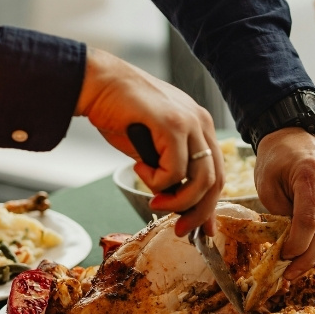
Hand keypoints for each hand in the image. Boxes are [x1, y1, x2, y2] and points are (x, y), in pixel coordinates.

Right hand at [79, 48, 221, 235]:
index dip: (210, 206)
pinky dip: (156, 180)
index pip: (216, 173)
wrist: (98, 84)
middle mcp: (201, 123)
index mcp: (199, 127)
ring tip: (155, 202)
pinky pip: (174, 170)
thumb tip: (175, 202)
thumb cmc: (120, 114)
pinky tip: (139, 168)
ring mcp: (189, 122)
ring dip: (177, 201)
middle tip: (179, 229)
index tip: (200, 229)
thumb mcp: (151, 149)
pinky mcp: (172, 124)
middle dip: (197, 212)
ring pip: (200, 179)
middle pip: (215, 180)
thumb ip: (168, 171)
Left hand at [254, 127, 314, 274]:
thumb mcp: (267, 186)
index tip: (283, 258)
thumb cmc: (275, 160)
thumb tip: (289, 248)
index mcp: (312, 171)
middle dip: (308, 256)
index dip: (297, 244)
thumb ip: (280, 215)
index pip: (309, 219)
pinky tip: (309, 252)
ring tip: (298, 268)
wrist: (293, 134)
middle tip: (291, 274)